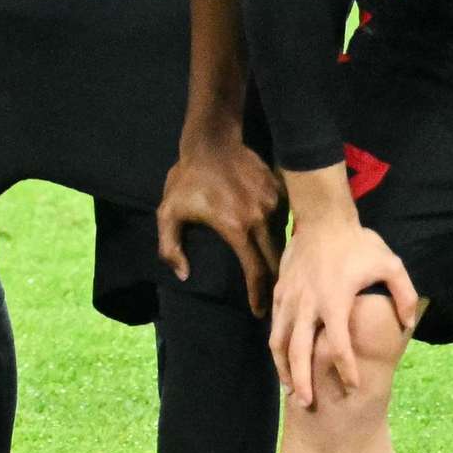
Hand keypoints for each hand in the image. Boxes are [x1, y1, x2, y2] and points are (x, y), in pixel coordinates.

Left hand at [155, 133, 283, 313]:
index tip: (258, 312)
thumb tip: (184, 275)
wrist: (212, 140)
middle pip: (275, 261)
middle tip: (271, 303)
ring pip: (282, 240)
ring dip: (279, 260)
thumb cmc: (187, 179)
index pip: (255, 271)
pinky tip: (276, 245)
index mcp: (235, 227)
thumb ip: (170, 248)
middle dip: (274, 286)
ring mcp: (273, 203)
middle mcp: (260, 218)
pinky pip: (284, 219)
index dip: (258, 296)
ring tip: (276, 277)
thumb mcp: (168, 213)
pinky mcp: (279, 190)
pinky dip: (281, 234)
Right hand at [264, 212, 419, 407]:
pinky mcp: (280, 292)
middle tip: (307, 404)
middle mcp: (307, 303)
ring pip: (279, 341)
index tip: (351, 388)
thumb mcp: (390, 263)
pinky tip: (283, 363)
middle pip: (298, 351)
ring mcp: (290, 298)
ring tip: (291, 391)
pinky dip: (277, 348)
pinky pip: (274, 326)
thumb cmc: (357, 243)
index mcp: (334, 299)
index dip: (345, 370)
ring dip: (284, 369)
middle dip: (302, 380)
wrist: (321, 217)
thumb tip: (407, 324)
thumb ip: (403, 294)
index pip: (338, 345)